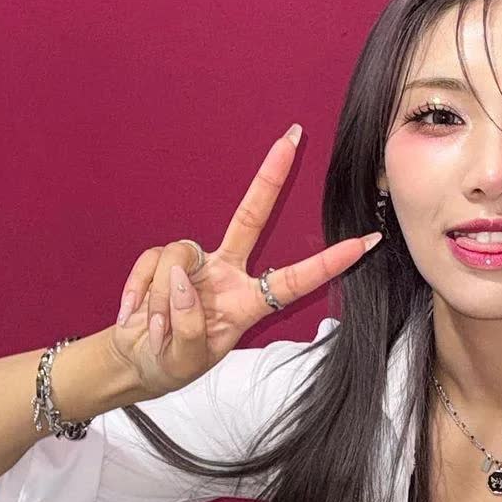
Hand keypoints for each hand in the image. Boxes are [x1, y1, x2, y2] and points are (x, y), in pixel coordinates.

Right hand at [108, 128, 381, 398]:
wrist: (136, 362)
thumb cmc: (170, 363)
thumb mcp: (184, 360)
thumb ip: (188, 326)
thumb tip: (184, 280)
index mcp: (247, 303)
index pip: (294, 280)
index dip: (328, 263)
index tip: (366, 242)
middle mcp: (227, 274)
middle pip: (251, 218)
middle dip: (270, 178)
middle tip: (292, 138)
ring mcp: (195, 265)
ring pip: (181, 256)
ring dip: (162, 299)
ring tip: (156, 330)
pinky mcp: (162, 261)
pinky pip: (152, 263)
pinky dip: (139, 292)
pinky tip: (135, 316)